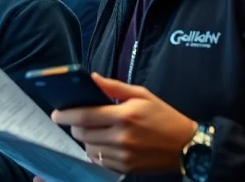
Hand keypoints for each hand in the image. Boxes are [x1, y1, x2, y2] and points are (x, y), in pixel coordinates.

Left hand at [52, 73, 196, 173]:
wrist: (188, 147)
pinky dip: (97, 152)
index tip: (56, 113)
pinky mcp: (126, 167)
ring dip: (85, 139)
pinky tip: (104, 143)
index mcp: (124, 115)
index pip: (84, 115)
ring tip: (93, 131)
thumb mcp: (142, 95)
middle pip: (82, 133)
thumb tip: (91, 78)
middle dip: (75, 126)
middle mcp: (121, 137)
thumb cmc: (164, 116)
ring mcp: (123, 155)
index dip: (65, 115)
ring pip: (88, 148)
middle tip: (78, 120)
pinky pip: (100, 161)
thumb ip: (114, 87)